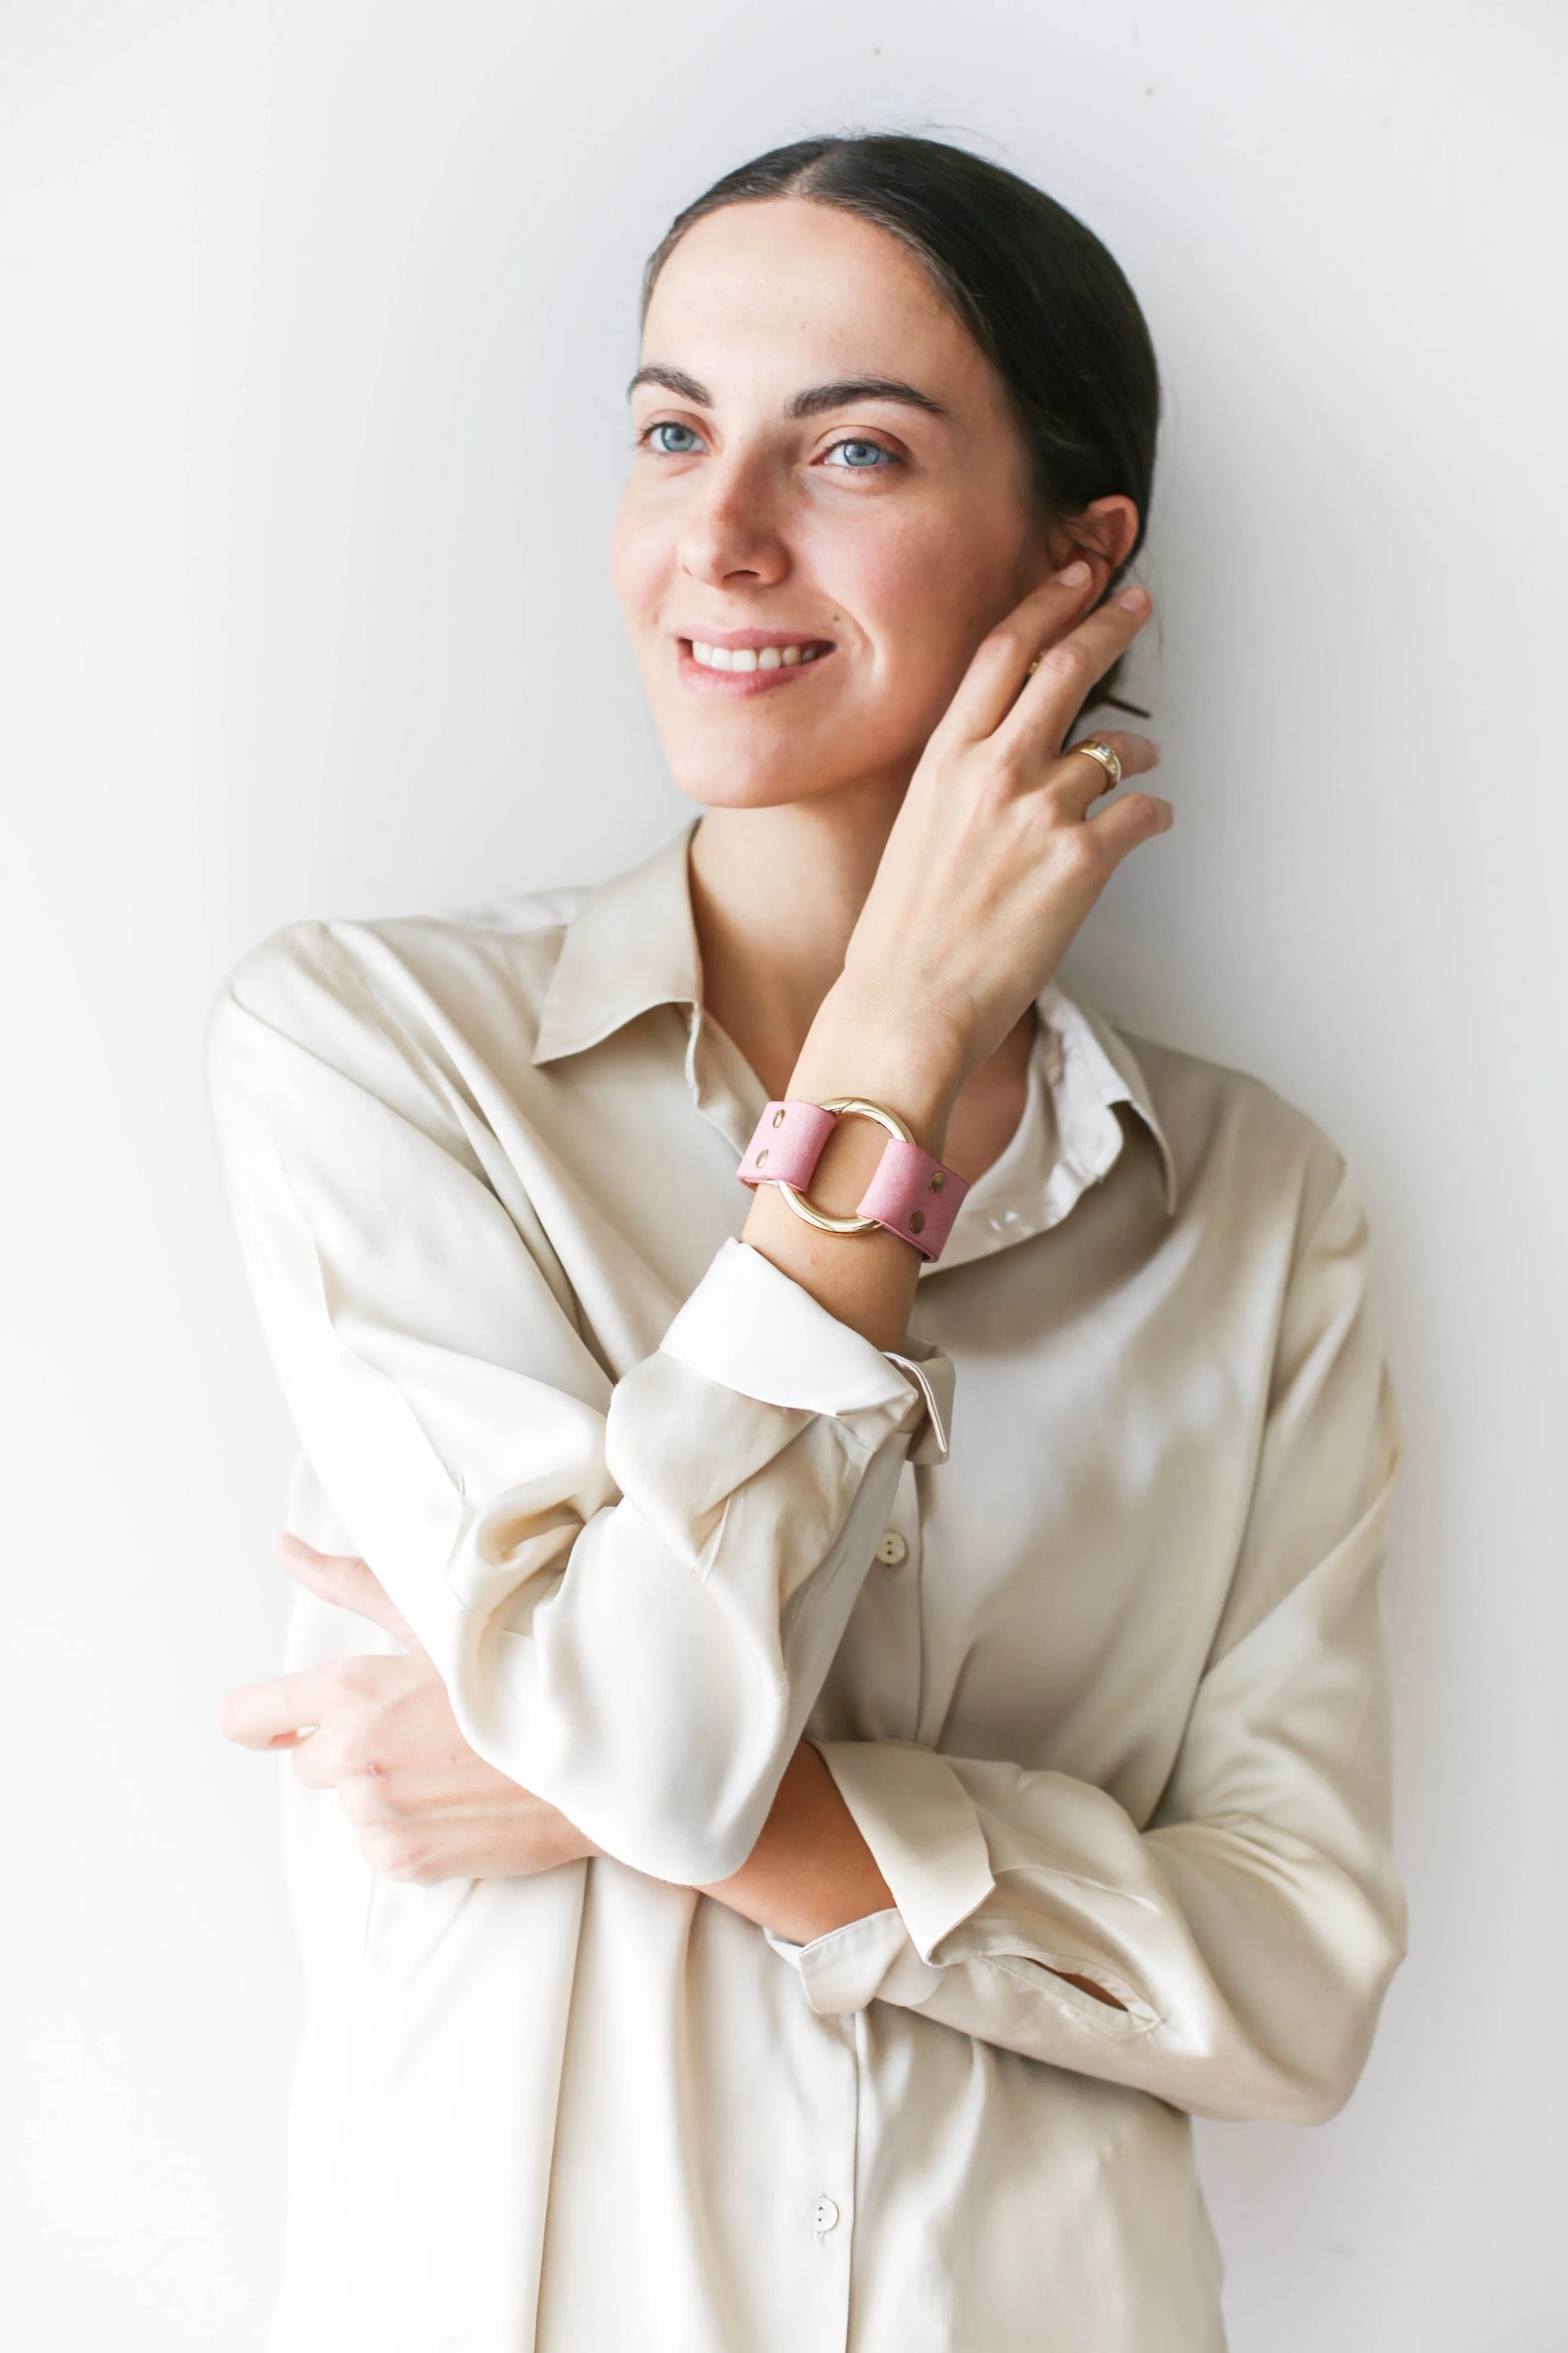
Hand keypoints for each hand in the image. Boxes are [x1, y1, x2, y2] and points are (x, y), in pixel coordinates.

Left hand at [215, 1535, 597, 1884]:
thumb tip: (282, 1548)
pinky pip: (379, 1845)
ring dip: (386, 1787)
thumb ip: (349, 1585)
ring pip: (350, 1802)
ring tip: (453, 1760)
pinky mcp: (404, 1860)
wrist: (598, 1749)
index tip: (266, 1723)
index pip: (250, 1715)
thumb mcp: (436, 1616)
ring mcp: (378, 1814)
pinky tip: (460, 1799)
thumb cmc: (521, 1670)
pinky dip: (410, 1830)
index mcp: (353, 1690)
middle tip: (422, 1726)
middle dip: (350, 1745)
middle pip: (308, 1761)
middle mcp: (354, 1756)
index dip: (254, 1718)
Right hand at [806, 569, 1167, 1138]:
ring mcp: (1039, 813)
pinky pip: (1142, 814)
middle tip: (1136, 601)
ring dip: (1139, 749)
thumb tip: (1004, 765)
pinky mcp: (1081, 861)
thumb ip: (960, 786)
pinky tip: (1152, 822)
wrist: (906, 1005)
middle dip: (1108, 624)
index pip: (1002, 653)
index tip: (1075, 575)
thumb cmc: (901, 936)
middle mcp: (992, 773)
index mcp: (943, 761)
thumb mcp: (915, 833)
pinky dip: (1154, 814)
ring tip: (1146, 757)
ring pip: (1116, 749)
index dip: (1047, 603)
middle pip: (1066, 668)